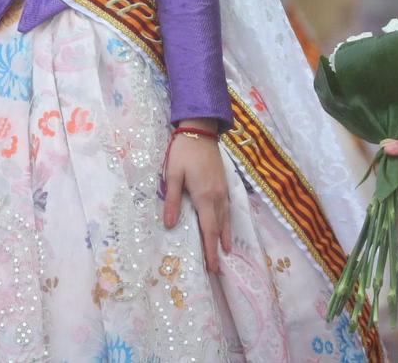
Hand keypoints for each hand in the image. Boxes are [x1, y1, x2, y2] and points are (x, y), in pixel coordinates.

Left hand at [163, 123, 230, 273]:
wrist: (200, 130)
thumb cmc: (183, 151)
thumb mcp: (173, 175)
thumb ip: (172, 200)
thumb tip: (169, 225)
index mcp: (205, 197)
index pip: (209, 230)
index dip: (211, 250)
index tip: (213, 267)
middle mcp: (218, 197)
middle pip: (219, 227)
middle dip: (218, 248)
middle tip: (219, 267)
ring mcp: (223, 190)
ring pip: (226, 218)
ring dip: (225, 236)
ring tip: (226, 250)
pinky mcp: (224, 183)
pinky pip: (228, 208)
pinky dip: (228, 221)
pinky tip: (226, 224)